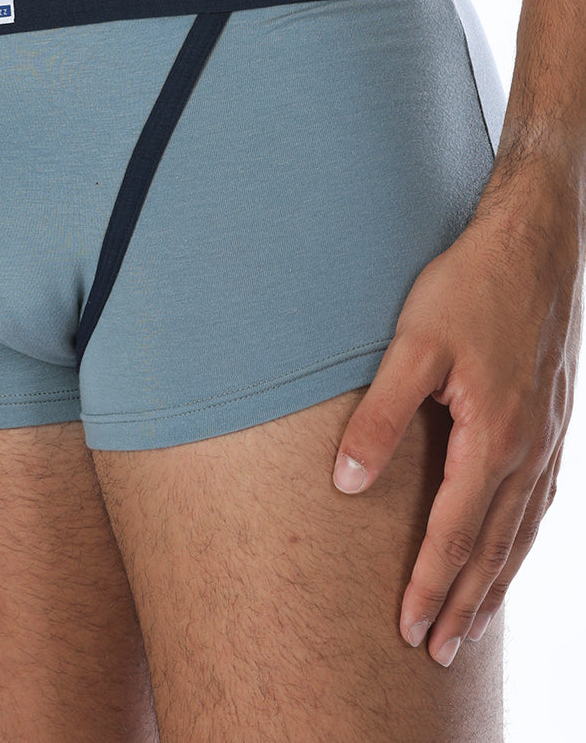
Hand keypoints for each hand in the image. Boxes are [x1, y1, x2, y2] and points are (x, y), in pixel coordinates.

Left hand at [333, 170, 582, 666]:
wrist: (536, 242)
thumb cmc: (469, 289)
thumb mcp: (412, 348)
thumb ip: (378, 418)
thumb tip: (345, 482)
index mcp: (494, 437)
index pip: (455, 533)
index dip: (430, 585)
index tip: (409, 631)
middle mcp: (529, 449)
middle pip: (495, 548)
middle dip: (464, 603)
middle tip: (439, 652)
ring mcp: (548, 437)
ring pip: (522, 531)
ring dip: (495, 581)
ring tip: (473, 622)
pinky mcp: (549, 419)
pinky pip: (538, 501)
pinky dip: (520, 540)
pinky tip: (509, 548)